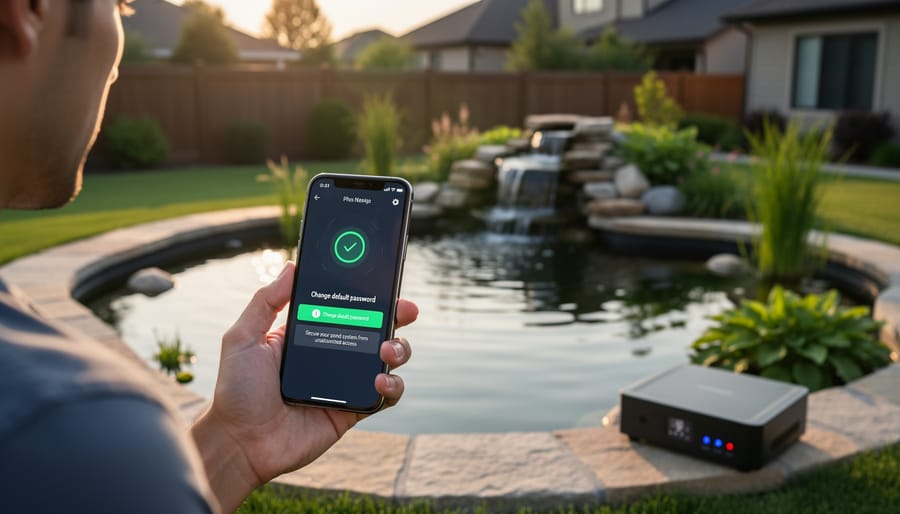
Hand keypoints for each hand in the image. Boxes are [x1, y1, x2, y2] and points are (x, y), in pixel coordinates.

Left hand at [190, 262, 416, 512]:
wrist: (242, 442)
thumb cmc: (236, 391)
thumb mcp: (243, 338)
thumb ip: (265, 302)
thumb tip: (291, 267)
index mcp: (310, 331)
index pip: (346, 304)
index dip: (367, 291)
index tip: (382, 277)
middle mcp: (332, 352)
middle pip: (376, 326)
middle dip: (396, 314)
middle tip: (404, 309)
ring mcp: (345, 381)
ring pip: (388, 358)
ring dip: (399, 349)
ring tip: (386, 351)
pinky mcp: (353, 409)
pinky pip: (385, 396)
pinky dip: (392, 387)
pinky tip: (379, 382)